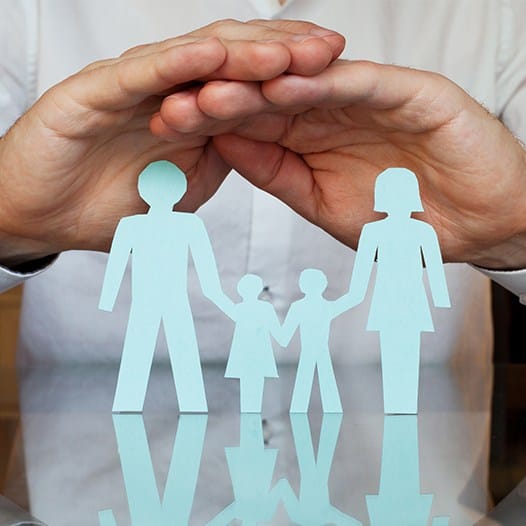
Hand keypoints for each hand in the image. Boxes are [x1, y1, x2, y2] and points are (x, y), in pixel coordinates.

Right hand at [0, 19, 343, 265]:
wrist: (47, 215)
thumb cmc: (110, 203)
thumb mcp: (184, 189)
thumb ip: (218, 163)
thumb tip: (257, 147)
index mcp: (191, 112)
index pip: (249, 85)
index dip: (293, 78)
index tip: (337, 76)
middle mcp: (167, 90)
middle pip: (233, 61)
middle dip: (284, 53)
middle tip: (331, 47)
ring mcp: (133, 87)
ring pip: (195, 60)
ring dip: (243, 53)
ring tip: (289, 48)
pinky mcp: (95, 92)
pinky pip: (143, 74)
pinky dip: (179, 64)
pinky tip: (213, 54)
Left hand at [157, 60, 525, 268]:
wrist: (475, 224)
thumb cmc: (401, 220)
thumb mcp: (322, 204)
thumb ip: (276, 174)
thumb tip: (225, 148)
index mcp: (310, 138)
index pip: (251, 124)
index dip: (208, 124)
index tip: (167, 128)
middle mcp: (332, 111)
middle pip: (268, 97)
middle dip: (221, 99)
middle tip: (175, 103)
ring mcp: (368, 98)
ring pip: (306, 84)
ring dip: (261, 86)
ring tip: (216, 89)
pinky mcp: (410, 91)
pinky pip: (361, 83)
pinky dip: (325, 83)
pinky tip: (286, 84)